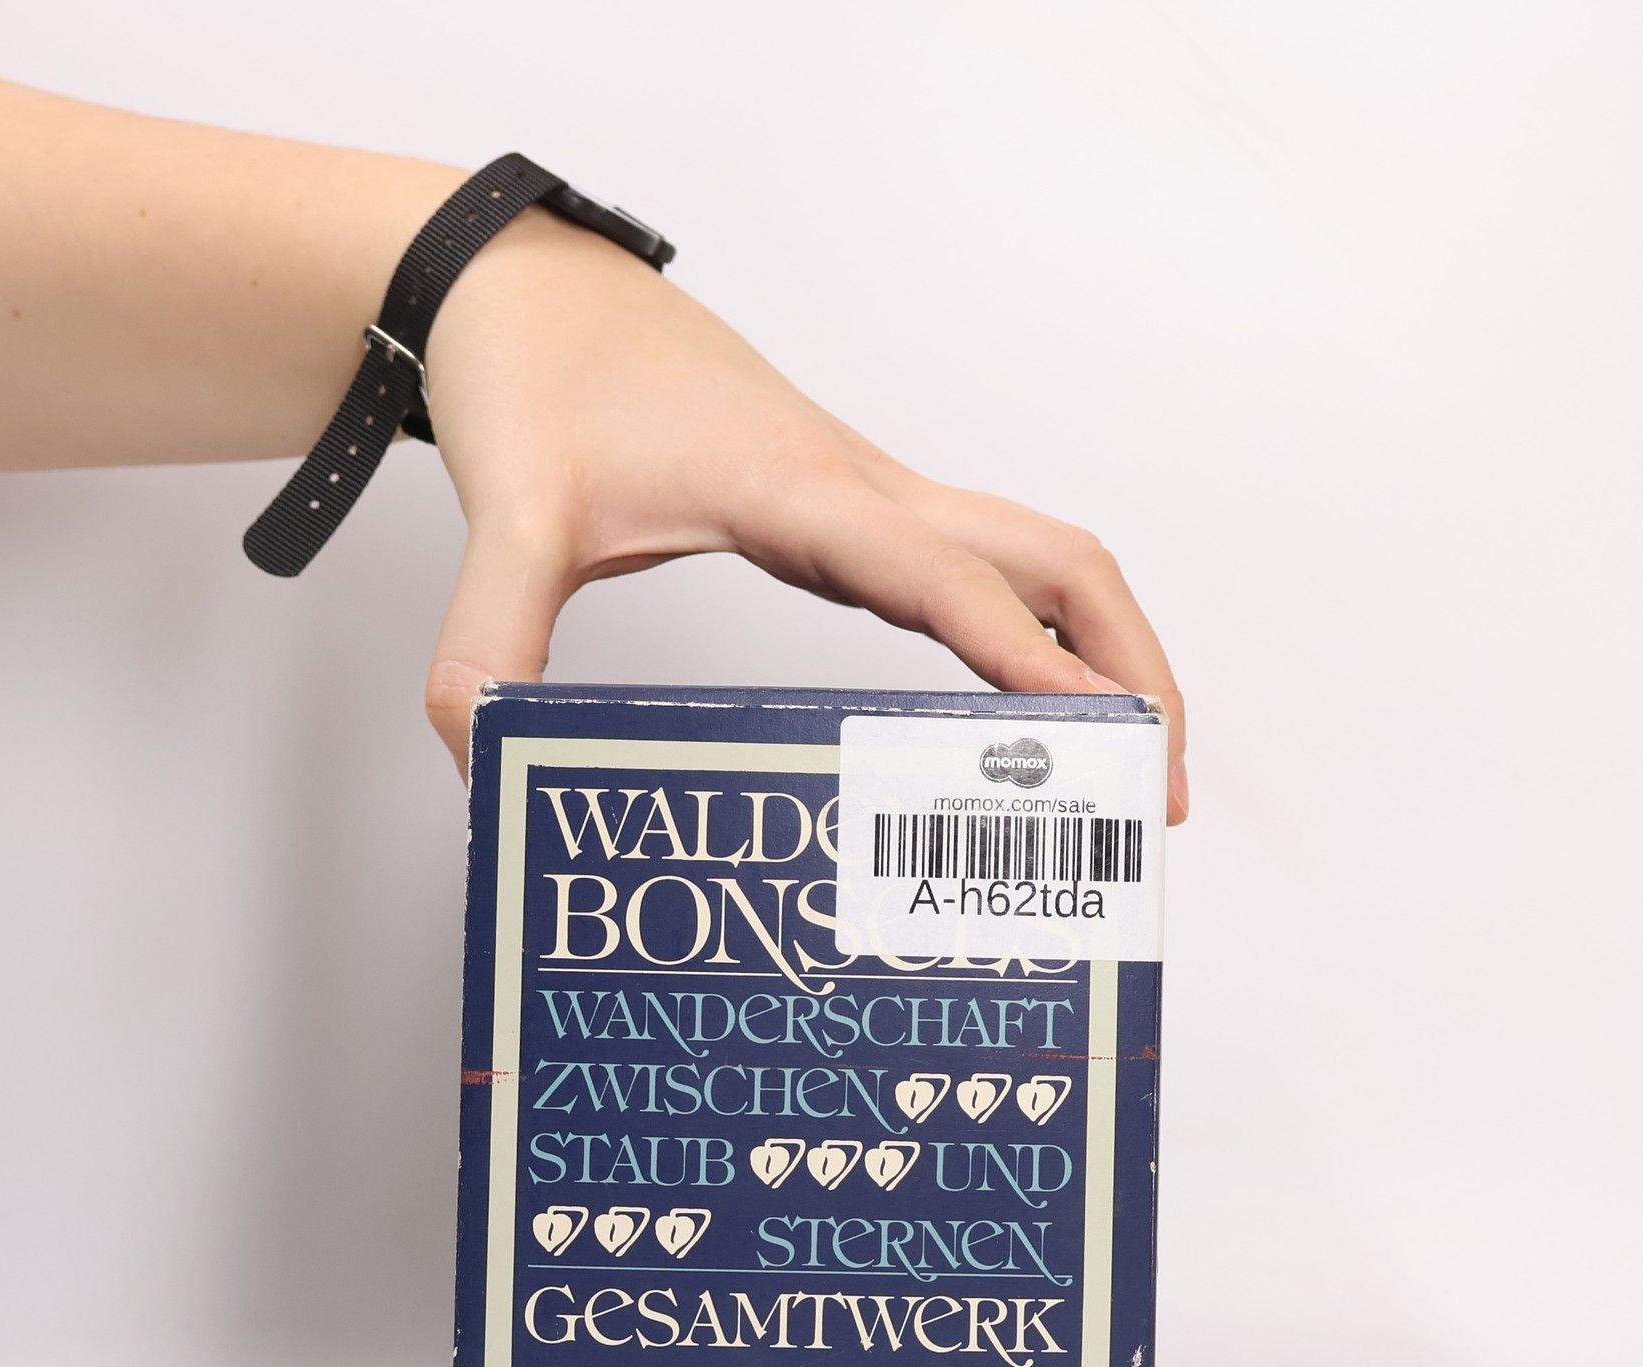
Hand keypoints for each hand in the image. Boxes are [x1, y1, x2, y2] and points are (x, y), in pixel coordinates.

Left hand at [422, 210, 1187, 821]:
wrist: (533, 295)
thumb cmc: (541, 382)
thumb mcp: (509, 519)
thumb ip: (488, 646)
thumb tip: (490, 764)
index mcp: (805, 492)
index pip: (952, 581)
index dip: (1030, 663)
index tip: (1100, 747)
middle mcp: (867, 491)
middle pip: (1060, 561)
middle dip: (1131, 669)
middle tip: (1154, 794)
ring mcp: (871, 499)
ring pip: (1042, 560)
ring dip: (1106, 651)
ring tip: (1126, 768)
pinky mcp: (852, 513)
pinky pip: (985, 571)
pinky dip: (1040, 636)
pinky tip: (1031, 707)